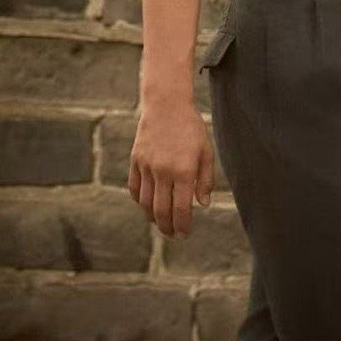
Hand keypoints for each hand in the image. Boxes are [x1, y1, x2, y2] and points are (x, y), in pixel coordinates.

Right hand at [128, 99, 214, 236]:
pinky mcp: (135, 161)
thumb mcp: (206, 151)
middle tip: (173, 235)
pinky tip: (148, 205)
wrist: (167, 104)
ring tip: (161, 224)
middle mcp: (163, 172)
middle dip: (168, 228)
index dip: (183, 225)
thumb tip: (203, 204)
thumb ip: (205, 179)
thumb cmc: (191, 128)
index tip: (185, 234)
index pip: (182, 209)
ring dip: (153, 218)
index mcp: (184, 171)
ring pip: (146, 204)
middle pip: (161, 211)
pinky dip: (140, 202)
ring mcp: (147, 166)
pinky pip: (135, 189)